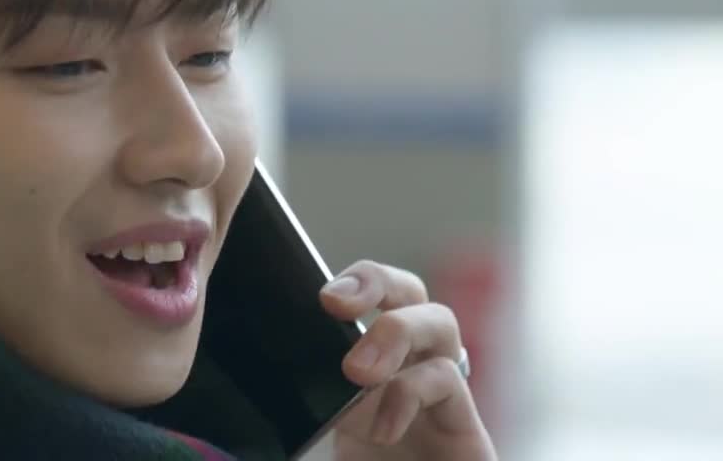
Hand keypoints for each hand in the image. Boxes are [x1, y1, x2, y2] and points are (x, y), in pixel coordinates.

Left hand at [319, 260, 496, 459]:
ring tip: (356, 372)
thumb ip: (304, 408)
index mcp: (367, 366)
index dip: (354, 280)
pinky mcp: (465, 429)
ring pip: (439, 320)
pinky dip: (410, 391)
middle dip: (377, 281)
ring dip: (395, 332)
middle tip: (334, 305)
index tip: (320, 296)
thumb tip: (258, 385)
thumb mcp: (318, 441)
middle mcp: (407, 369)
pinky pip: (447, 379)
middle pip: (410, 291)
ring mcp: (440, 396)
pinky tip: (383, 427)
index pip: (369, 298)